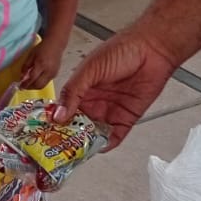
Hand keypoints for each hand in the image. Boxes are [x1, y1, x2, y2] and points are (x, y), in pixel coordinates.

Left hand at [18, 36, 62, 90]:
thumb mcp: (31, 55)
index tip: (20, 86)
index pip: (32, 78)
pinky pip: (46, 82)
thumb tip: (21, 77)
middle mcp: (48, 71)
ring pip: (43, 86)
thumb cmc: (42, 48)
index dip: (25, 84)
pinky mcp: (55, 75)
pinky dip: (40, 83)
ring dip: (35, 87)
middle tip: (23, 87)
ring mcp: (53, 74)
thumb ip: (26, 66)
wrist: (56, 45)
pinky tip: (36, 80)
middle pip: (38, 85)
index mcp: (41, 64)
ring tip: (29, 85)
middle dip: (30, 88)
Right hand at [56, 24, 178, 146]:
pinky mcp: (127, 117)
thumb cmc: (121, 50)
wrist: (153, 49)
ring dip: (88, 142)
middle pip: (78, 124)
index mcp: (82, 87)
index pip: (64, 109)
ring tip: (79, 150)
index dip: (57, 121)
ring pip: (94, 132)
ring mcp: (110, 110)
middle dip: (71, 135)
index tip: (48, 132)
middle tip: (61, 148)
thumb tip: (57, 114)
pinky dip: (108, 143)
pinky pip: (115, 135)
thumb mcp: (90, 69)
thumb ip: (73, 91)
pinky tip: (101, 146)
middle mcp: (94, 101)